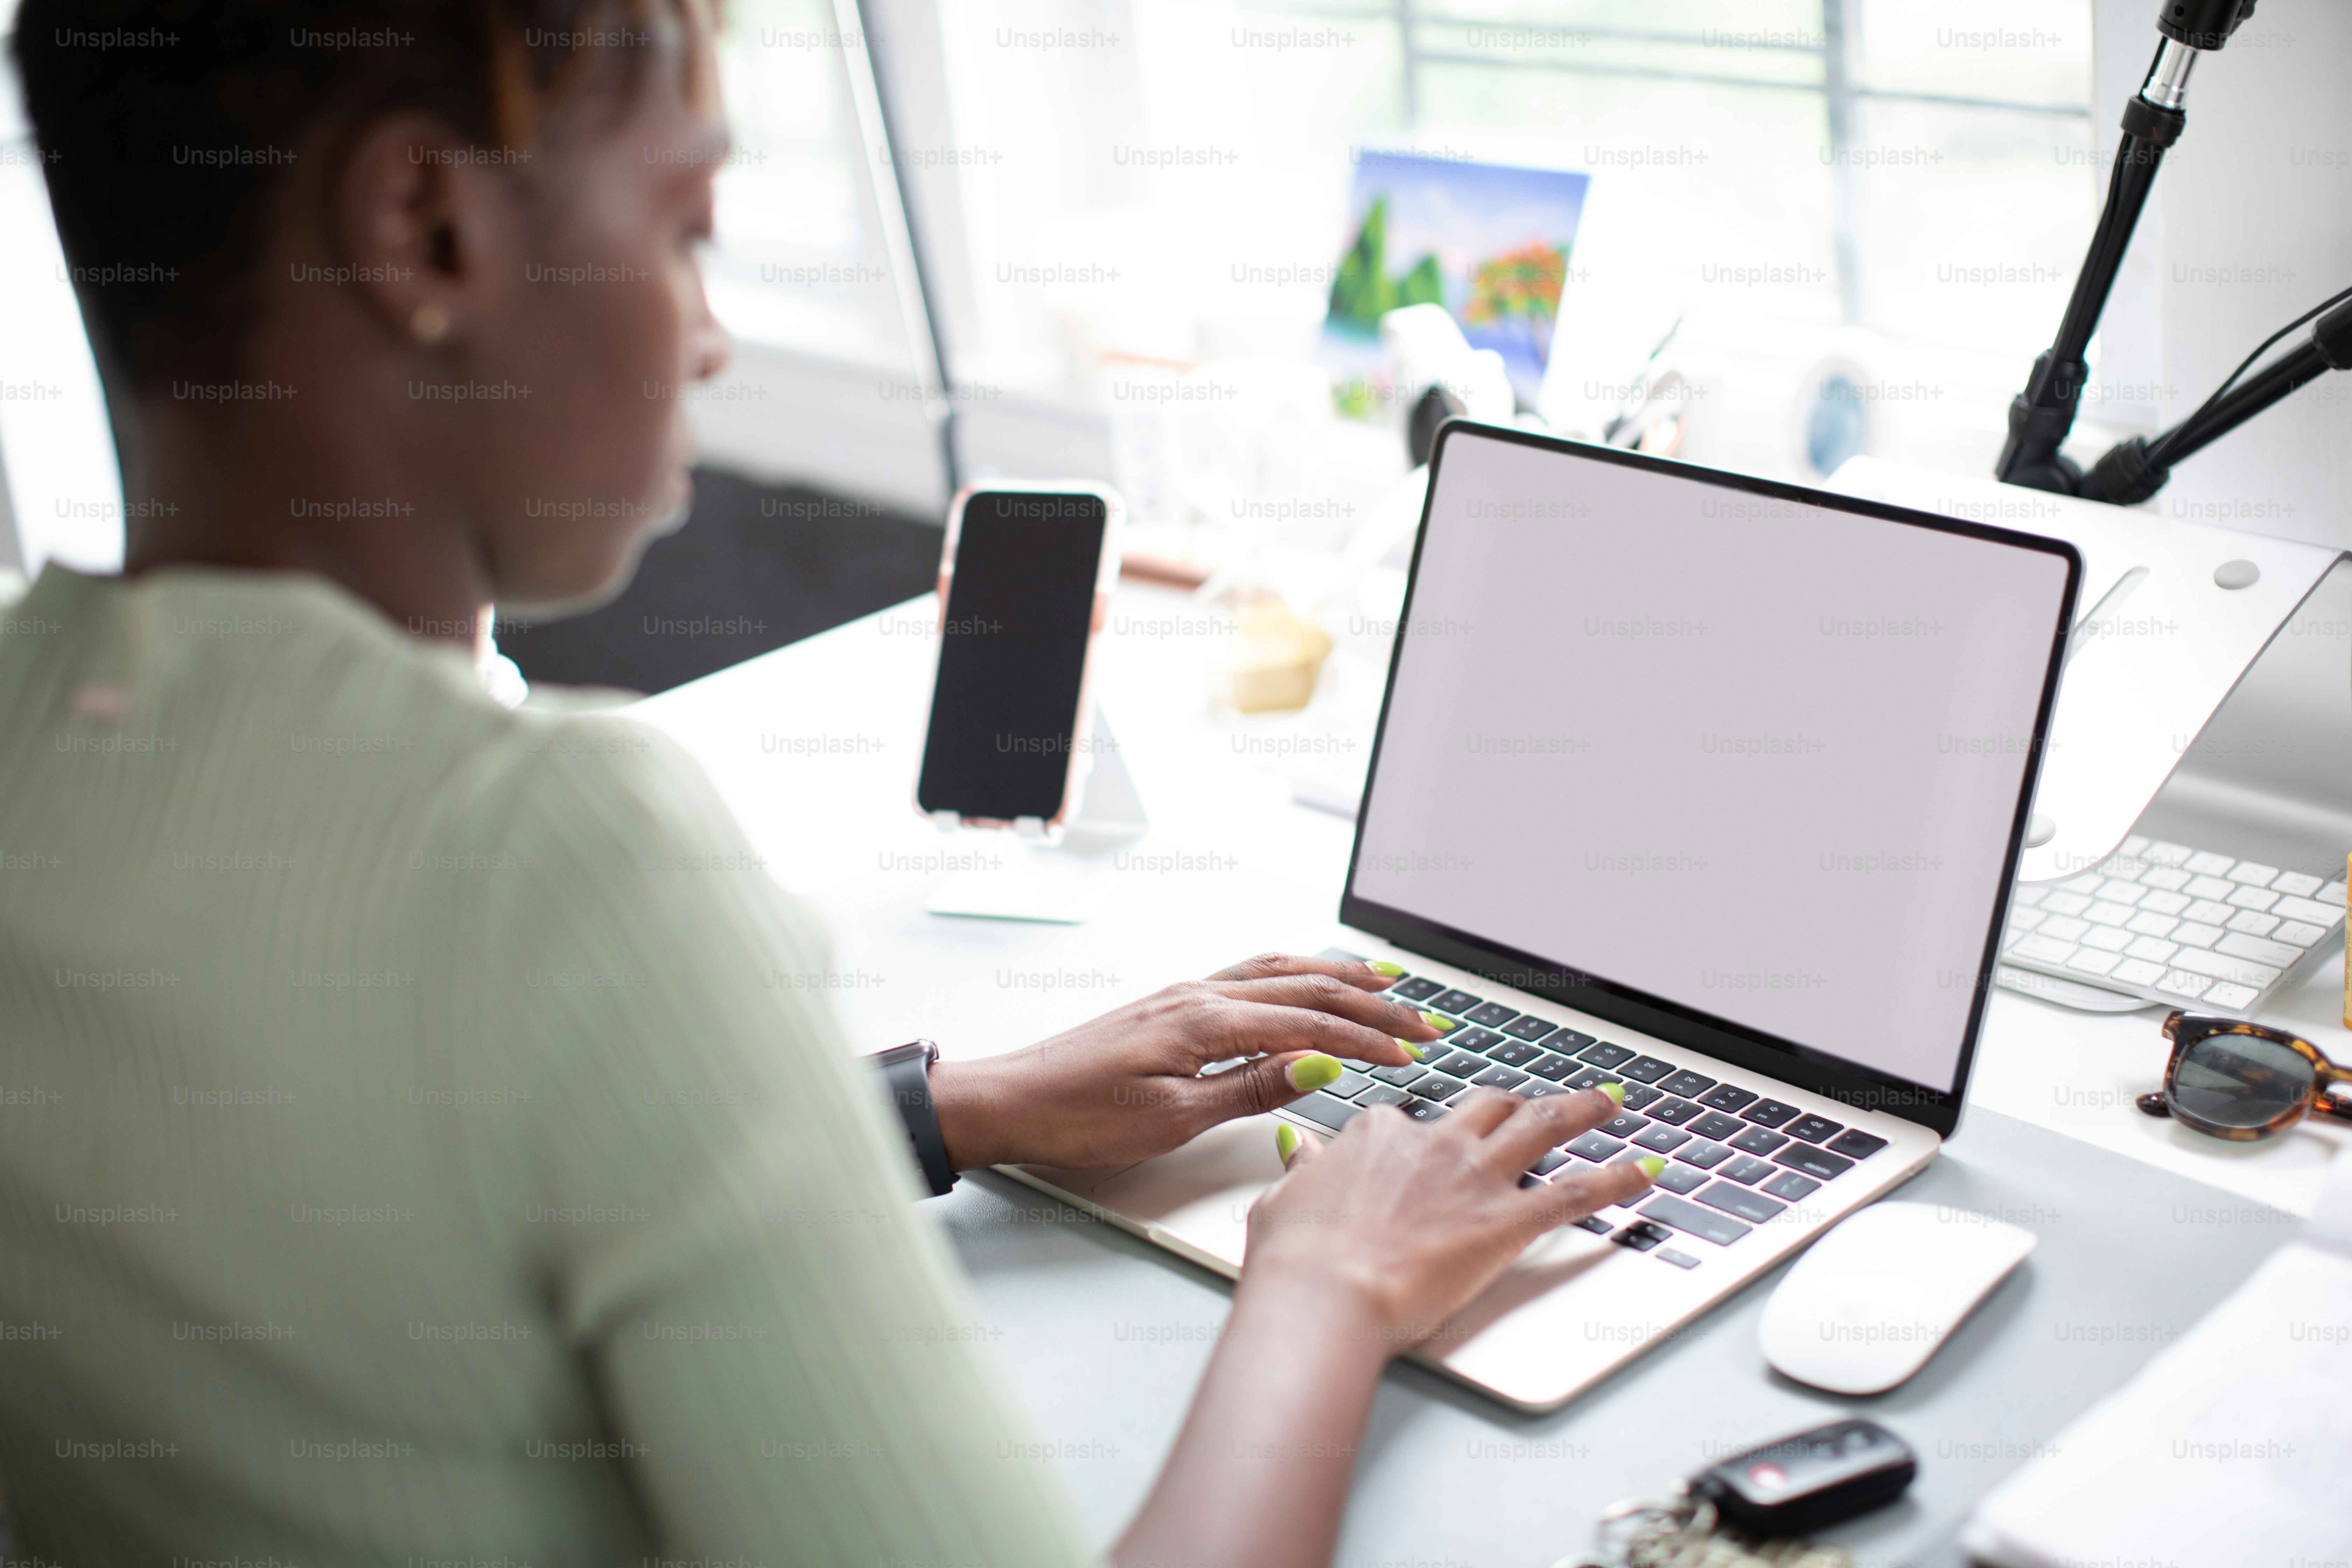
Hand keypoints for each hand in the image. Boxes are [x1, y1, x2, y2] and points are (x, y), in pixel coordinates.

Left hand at [928, 952, 1444, 1171]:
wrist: (1010, 1101)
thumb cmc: (1077, 1117)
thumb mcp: (1171, 1118)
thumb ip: (1250, 1087)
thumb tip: (1317, 1063)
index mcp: (1204, 1021)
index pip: (1310, 1024)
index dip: (1369, 1039)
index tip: (1415, 1052)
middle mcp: (1198, 995)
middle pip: (1305, 987)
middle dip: (1372, 1003)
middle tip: (1425, 1019)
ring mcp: (1184, 995)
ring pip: (1279, 972)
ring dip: (1337, 977)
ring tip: (1385, 983)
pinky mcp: (1171, 1006)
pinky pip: (1249, 976)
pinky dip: (1293, 975)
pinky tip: (1305, 982)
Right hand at [1239, 1085, 1659, 1345]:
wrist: (1327, 1294)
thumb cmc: (1300, 1259)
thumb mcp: (1285, 1203)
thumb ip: (1303, 1173)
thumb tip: (1298, 1151)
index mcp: (1377, 1137)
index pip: (1409, 1123)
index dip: (1423, 1138)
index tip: (1428, 1150)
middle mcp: (1433, 1145)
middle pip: (1486, 1108)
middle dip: (1517, 1102)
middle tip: (1540, 1101)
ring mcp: (1474, 1178)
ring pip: (1540, 1125)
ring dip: (1581, 1110)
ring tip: (1609, 1102)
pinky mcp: (1507, 1221)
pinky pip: (1575, 1192)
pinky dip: (1615, 1180)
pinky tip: (1643, 1173)